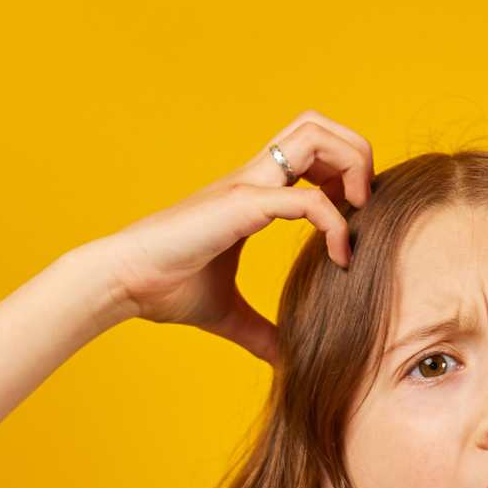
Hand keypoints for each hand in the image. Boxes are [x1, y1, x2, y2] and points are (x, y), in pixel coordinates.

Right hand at [73, 109, 375, 364]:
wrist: (123, 283)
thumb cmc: (164, 289)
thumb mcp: (227, 314)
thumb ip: (260, 334)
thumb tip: (284, 362)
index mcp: (250, 193)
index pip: (308, 150)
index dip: (342, 172)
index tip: (354, 218)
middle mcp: (252, 178)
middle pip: (316, 124)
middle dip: (355, 151)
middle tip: (364, 203)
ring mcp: (246, 186)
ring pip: (313, 135)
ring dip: (351, 166)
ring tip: (359, 212)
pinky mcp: (242, 206)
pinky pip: (307, 199)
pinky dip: (335, 223)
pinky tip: (339, 257)